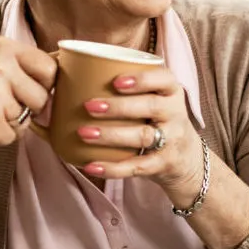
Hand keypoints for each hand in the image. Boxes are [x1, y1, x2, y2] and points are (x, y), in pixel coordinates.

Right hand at [0, 37, 55, 144]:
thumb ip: (26, 66)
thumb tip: (72, 78)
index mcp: (2, 47)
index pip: (50, 69)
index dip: (44, 84)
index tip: (27, 86)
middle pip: (42, 97)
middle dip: (28, 106)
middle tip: (2, 100)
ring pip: (26, 118)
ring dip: (12, 121)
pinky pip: (12, 134)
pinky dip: (1, 135)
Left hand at [78, 68, 202, 197]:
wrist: (186, 157)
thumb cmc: (156, 121)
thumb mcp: (153, 100)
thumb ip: (124, 90)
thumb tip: (62, 82)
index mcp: (171, 93)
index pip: (164, 80)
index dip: (142, 79)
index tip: (116, 81)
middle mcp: (175, 114)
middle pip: (152, 107)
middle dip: (120, 106)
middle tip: (88, 106)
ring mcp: (172, 140)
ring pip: (144, 136)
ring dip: (112, 135)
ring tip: (83, 133)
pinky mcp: (164, 164)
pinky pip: (138, 166)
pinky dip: (113, 168)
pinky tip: (90, 166)